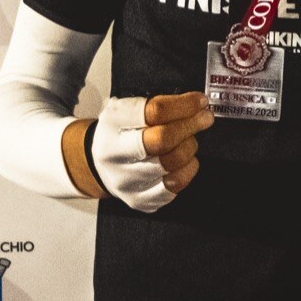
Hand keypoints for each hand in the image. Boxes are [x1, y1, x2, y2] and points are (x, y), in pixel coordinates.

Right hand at [67, 92, 213, 211]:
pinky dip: (187, 170)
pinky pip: (174, 186)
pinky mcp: (139, 199)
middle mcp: (117, 153)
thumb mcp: (128, 110)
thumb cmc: (118, 134)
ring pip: (173, 163)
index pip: (154, 112)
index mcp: (114, 123)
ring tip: (189, 140)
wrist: (96, 165)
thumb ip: (159, 106)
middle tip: (205, 119)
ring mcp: (127, 179)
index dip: (184, 105)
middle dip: (191, 126)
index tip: (200, 102)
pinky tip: (185, 161)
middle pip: (164, 139)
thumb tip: (196, 105)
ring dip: (190, 147)